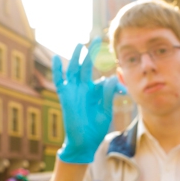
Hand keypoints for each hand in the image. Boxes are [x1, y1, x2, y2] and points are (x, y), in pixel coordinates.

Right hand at [52, 38, 125, 163]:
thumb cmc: (96, 129)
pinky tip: (55, 59)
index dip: (114, 83)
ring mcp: (74, 91)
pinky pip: (59, 81)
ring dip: (76, 57)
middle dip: (92, 52)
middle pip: (87, 66)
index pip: (104, 80)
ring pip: (74, 69)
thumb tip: (110, 77)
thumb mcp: (106, 111)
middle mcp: (84, 89)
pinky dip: (57, 70)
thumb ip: (108, 95)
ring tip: (80, 44)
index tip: (124, 91)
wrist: (84, 142)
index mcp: (96, 93)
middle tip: (98, 37)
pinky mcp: (65, 96)